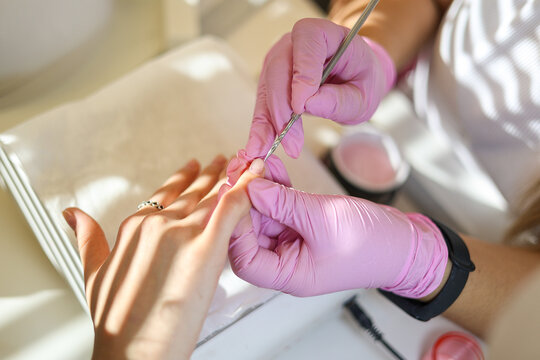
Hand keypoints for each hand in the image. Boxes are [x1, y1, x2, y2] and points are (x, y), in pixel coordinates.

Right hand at [63, 156, 263, 359]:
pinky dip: (245, 190)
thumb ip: (88, 238)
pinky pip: (231, 208)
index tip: (193, 167)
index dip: (182, 178)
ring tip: (245, 164)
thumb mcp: (93, 272)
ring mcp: (181, 232)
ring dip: (232, 177)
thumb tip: (73, 215)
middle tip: (224, 159)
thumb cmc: (117, 320)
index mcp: (134, 226)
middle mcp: (158, 223)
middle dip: (211, 174)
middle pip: (191, 191)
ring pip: (213, 195)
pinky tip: (256, 177)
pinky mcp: (206, 247)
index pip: (164, 193)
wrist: (133, 351)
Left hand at [228, 177, 447, 297]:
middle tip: (242, 171)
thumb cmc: (371, 244)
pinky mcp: (303, 226)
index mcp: (288, 275)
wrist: (403, 243)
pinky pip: (282, 207)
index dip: (236, 227)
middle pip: (251, 234)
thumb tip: (251, 188)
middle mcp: (286, 262)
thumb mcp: (322, 219)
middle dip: (245, 201)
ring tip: (257, 163)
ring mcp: (294, 243)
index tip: (235, 195)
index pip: (245, 259)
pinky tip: (274, 167)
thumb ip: (284, 204)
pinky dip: (277, 188)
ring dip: (260, 190)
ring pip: (265, 216)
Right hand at [246, 18, 395, 158]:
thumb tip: (308, 105)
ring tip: (269, 150)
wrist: (353, 79)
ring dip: (268, 123)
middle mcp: (294, 44)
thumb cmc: (360, 80)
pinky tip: (258, 147)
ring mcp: (278, 61)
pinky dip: (261, 127)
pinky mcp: (270, 81)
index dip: (301, 75)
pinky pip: (263, 104)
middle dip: (281, 110)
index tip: (301, 107)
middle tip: (291, 142)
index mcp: (323, 34)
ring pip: (266, 90)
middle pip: (278, 71)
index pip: (306, 43)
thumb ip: (340, 99)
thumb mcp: (363, 94)